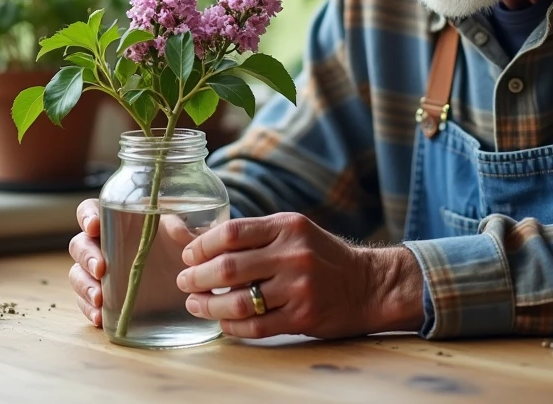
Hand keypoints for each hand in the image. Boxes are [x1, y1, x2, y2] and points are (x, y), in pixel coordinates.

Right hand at [69, 199, 195, 327]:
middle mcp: (102, 245)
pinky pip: (85, 302)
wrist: (182, 283)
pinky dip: (88, 309)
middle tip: (100, 268)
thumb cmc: (175, 248)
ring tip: (99, 298)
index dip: (87, 216)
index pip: (89, 211)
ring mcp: (100, 273)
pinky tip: (99, 316)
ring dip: (84, 285)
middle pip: (79, 245)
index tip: (94, 226)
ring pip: (77, 274)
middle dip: (86, 256)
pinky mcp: (103, 298)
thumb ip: (178, 227)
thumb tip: (179, 232)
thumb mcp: (178, 235)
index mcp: (116, 222)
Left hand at [176, 212, 424, 338]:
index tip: (188, 256)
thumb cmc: (321, 256)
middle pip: (228, 267)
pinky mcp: (303, 316)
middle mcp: (293, 254)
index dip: (201, 246)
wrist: (368, 284)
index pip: (231, 233)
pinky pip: (255, 326)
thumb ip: (252, 235)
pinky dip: (231, 325)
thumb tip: (192, 237)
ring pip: (237, 300)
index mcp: (287, 226)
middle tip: (184, 282)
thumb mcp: (292, 232)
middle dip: (196, 277)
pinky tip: (222, 321)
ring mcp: (299, 287)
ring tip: (195, 304)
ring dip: (208, 305)